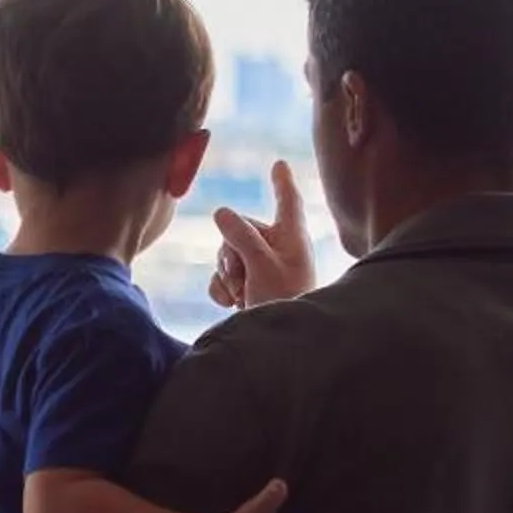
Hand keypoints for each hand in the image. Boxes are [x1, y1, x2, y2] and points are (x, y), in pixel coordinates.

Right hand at [209, 161, 317, 308]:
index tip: (279, 164)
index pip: (287, 201)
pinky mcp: (249, 289)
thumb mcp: (262, 264)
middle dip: (231, 251)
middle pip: (240, 229)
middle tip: (242, 277)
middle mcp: (278, 250)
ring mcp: (262, 270)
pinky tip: (231, 303)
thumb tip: (221, 212)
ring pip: (227, 254)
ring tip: (240, 294)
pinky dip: (222, 288)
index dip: (282, 182)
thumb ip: (241, 235)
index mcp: (292, 238)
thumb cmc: (283, 302)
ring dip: (227, 273)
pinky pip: (223, 277)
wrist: (280, 348)